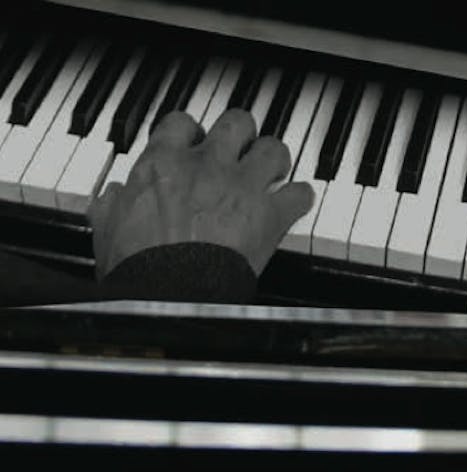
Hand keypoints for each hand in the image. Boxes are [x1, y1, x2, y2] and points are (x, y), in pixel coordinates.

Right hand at [89, 109, 313, 277]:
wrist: (169, 297)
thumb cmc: (138, 268)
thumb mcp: (108, 228)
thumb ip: (113, 204)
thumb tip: (114, 196)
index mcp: (163, 164)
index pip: (182, 123)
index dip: (193, 132)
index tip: (196, 143)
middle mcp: (207, 166)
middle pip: (236, 123)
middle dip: (242, 136)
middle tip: (243, 151)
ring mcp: (242, 188)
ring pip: (274, 149)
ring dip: (276, 160)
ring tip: (274, 172)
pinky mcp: (271, 216)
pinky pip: (300, 193)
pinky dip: (300, 197)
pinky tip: (295, 203)